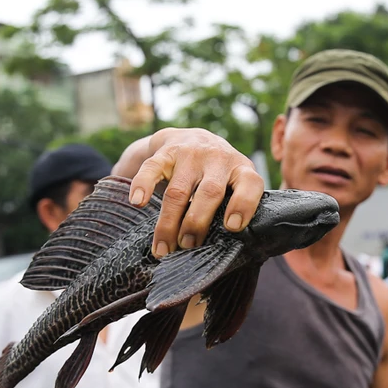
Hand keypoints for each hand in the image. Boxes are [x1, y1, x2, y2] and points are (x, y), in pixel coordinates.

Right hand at [128, 128, 265, 257]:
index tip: (231, 227)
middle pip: (209, 193)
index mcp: (241, 170)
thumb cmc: (219, 174)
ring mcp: (191, 154)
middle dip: (196, 223)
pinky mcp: (166, 152)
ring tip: (163, 248)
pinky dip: (143, 185)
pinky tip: (138, 202)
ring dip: (169, 222)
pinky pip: (152, 168)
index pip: (249, 184)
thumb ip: (235, 207)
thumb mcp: (236, 183)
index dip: (243, 205)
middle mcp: (218, 159)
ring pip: (178, 190)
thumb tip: (229, 251)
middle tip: (187, 246)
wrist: (193, 136)